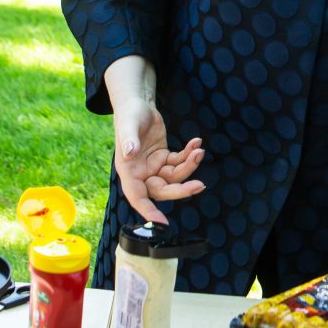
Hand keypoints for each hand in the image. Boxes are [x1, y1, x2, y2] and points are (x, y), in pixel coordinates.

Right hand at [112, 96, 204, 224]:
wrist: (138, 104)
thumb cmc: (129, 114)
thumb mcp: (128, 125)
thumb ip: (129, 140)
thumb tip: (129, 153)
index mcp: (128, 171)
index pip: (137, 196)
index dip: (148, 211)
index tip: (161, 223)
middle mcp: (141, 173)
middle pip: (162, 190)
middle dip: (181, 189)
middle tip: (199, 185)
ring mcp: (154, 167)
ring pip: (175, 177)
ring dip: (189, 166)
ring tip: (199, 151)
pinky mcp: (165, 158)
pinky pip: (179, 162)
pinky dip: (189, 155)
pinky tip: (196, 143)